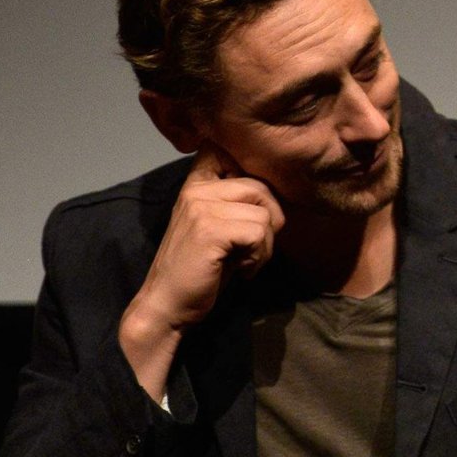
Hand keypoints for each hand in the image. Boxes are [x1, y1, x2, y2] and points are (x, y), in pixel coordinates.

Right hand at [119, 146, 284, 399]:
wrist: (169, 305)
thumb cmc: (203, 268)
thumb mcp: (221, 225)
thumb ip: (241, 201)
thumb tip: (287, 183)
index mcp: (197, 184)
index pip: (228, 150)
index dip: (253, 172)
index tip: (247, 205)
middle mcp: (196, 189)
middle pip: (262, 187)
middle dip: (268, 222)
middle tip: (250, 248)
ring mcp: (201, 207)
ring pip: (264, 213)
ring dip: (264, 244)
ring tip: (242, 260)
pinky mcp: (210, 229)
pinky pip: (259, 232)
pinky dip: (259, 256)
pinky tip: (241, 270)